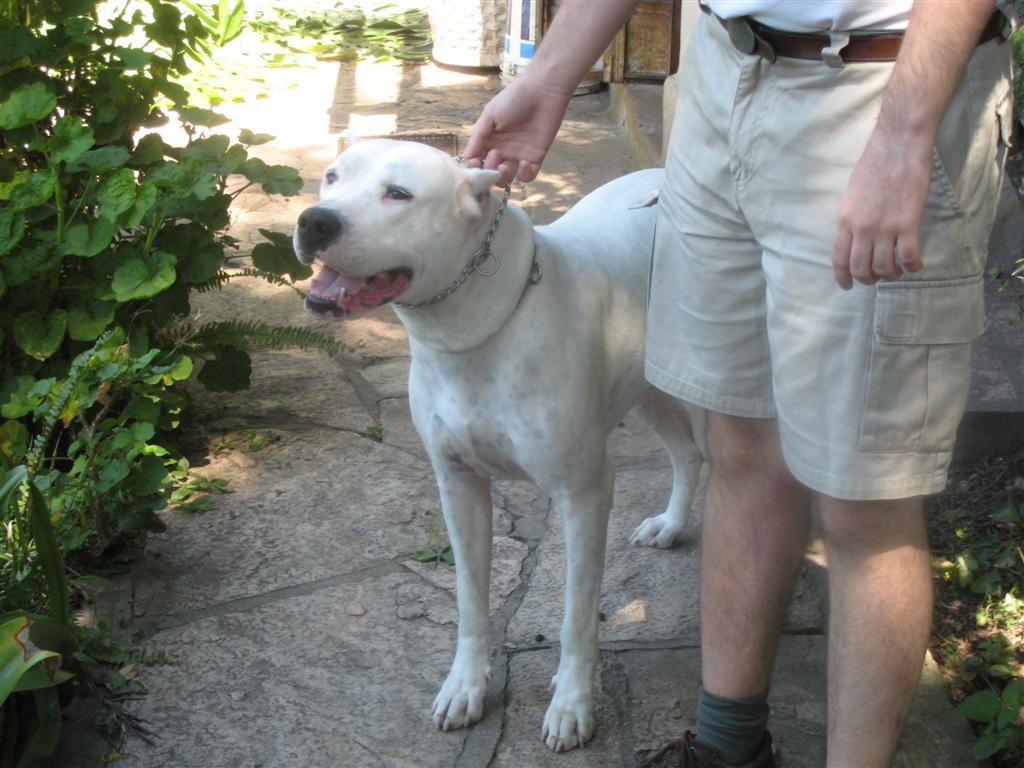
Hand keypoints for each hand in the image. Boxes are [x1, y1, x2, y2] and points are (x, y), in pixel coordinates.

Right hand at [464, 74, 572, 184]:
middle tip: (495, 156)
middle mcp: (502, 151)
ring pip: (507, 179)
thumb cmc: (514, 98)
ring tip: (505, 165)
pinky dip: (524, 175)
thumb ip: (478, 136)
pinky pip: (528, 177)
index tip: (475, 163)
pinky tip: (524, 163)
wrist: (543, 90)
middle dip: (489, 171)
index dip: (474, 167)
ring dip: (503, 177)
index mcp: (489, 140)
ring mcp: (518, 156)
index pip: (477, 161)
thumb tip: (466, 156)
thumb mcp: (490, 114)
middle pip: (490, 173)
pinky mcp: (536, 158)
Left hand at [830, 129, 930, 288]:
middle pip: (861, 268)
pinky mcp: (908, 223)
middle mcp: (862, 228)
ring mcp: (885, 227)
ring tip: (897, 271)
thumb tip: (855, 240)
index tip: (847, 286)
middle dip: (868, 279)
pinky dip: (912, 266)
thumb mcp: (851, 195)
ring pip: (885, 267)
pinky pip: (909, 256)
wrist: (898, 146)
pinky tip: (915, 265)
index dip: (843, 277)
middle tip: (876, 278)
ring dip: (891, 275)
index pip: (839, 259)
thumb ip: (852, 219)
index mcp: (845, 220)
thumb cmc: (874, 166)